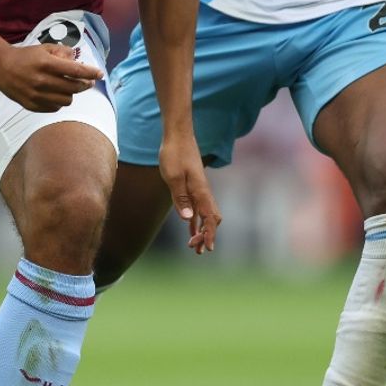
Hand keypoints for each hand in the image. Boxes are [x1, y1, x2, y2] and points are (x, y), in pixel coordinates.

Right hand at [0, 44, 102, 111]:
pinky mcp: (32, 105)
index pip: (75, 71)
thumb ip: (63, 52)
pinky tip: (55, 94)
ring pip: (66, 100)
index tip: (100, 74)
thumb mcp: (44, 48)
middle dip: (85, 85)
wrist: (0, 67)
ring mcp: (37, 95)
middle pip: (74, 88)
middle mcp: (42, 81)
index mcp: (46, 64)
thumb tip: (78, 60)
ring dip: (71, 93)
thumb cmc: (25, 56)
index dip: (90, 73)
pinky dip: (59, 101)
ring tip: (68, 87)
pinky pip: (55, 107)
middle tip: (88, 82)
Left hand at [158, 135, 220, 253]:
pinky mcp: (193, 186)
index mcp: (201, 191)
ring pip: (206, 215)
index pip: (210, 218)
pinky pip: (198, 208)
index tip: (206, 248)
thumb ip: (181, 198)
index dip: (209, 234)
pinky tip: (191, 230)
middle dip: (206, 235)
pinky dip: (196, 221)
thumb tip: (189, 219)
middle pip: (212, 219)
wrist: (177, 135)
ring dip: (202, 231)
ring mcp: (199, 189)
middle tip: (195, 250)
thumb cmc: (174, 154)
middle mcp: (203, 192)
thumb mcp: (173, 177)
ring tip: (195, 247)